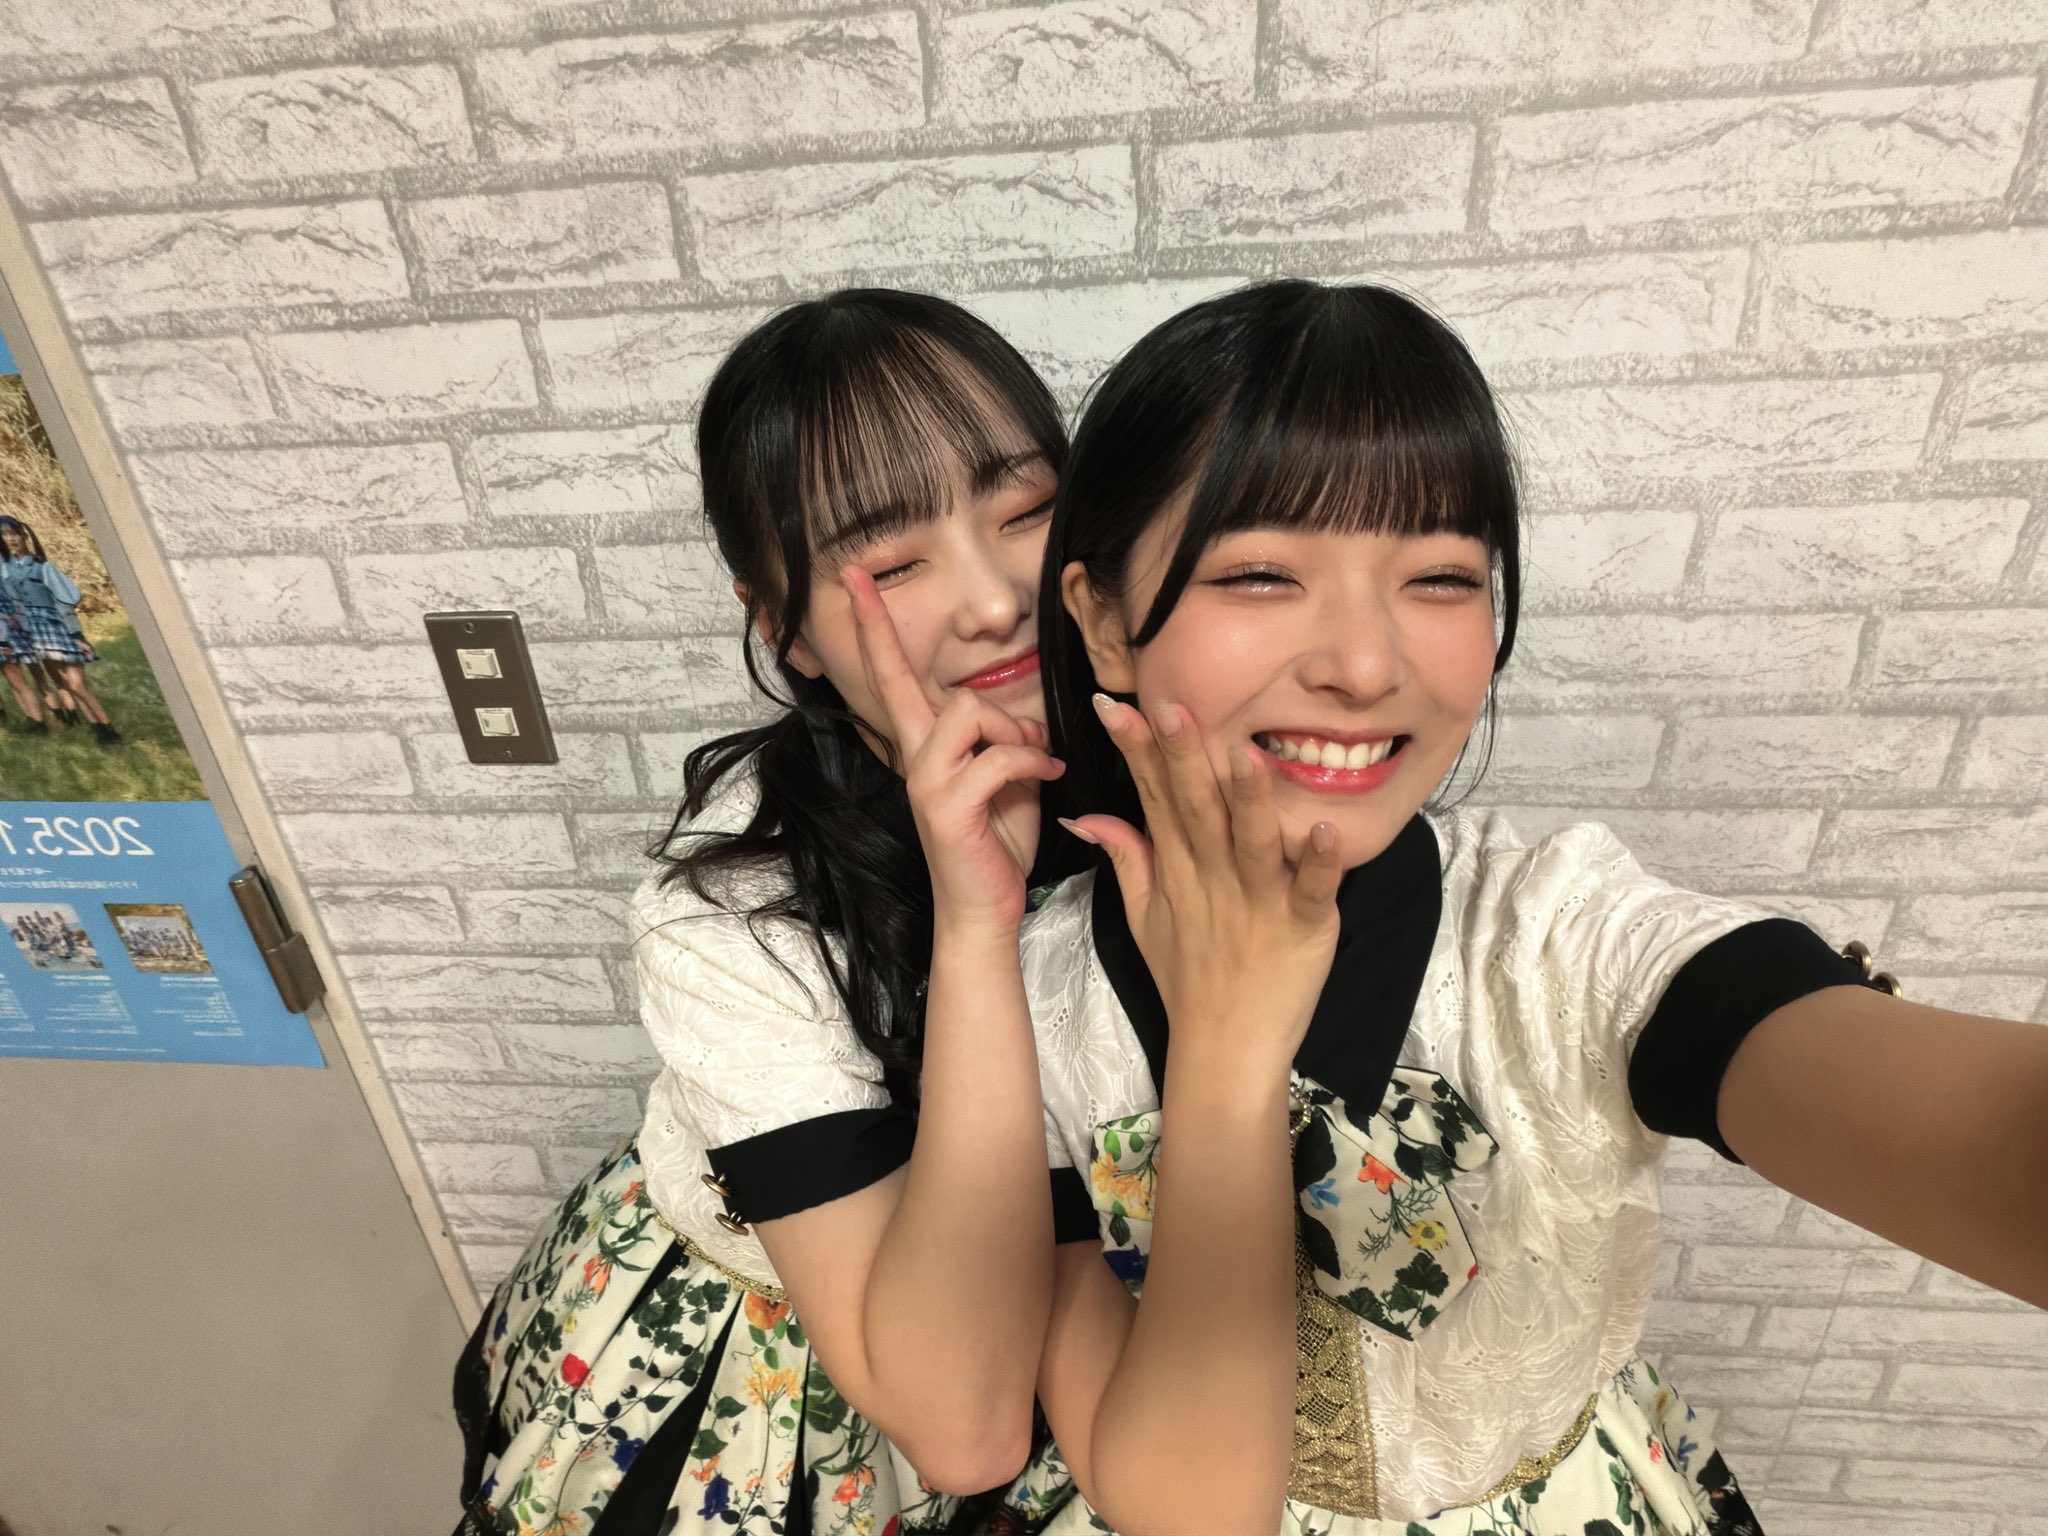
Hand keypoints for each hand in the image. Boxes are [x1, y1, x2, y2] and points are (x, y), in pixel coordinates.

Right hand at [844, 567, 1062, 933]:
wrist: (984, 908)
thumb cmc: (995, 841)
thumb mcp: (1005, 777)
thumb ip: (1003, 738)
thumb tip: (1023, 719)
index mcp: (923, 745)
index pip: (889, 674)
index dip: (871, 624)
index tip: (853, 572)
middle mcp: (913, 757)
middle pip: (925, 687)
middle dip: (995, 709)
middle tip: (1032, 743)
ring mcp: (924, 781)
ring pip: (966, 711)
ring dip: (1014, 733)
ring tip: (1036, 762)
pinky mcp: (945, 806)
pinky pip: (997, 755)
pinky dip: (1032, 760)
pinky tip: (1047, 776)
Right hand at [1064, 695, 1341, 1077]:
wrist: (1225, 1049)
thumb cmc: (1187, 978)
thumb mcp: (1143, 916)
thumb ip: (1124, 856)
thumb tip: (1086, 813)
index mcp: (1178, 868)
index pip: (1153, 797)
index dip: (1136, 749)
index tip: (1117, 704)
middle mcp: (1214, 877)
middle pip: (1196, 808)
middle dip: (1183, 756)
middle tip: (1171, 706)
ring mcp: (1260, 902)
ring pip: (1253, 842)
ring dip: (1250, 801)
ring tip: (1247, 757)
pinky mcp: (1306, 926)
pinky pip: (1313, 889)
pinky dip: (1320, 861)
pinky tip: (1326, 828)